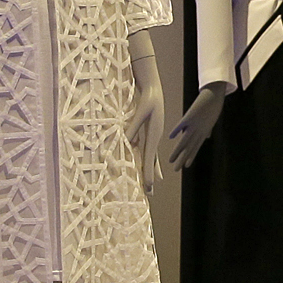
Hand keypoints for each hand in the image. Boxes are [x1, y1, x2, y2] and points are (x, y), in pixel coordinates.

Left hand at [129, 54, 169, 191]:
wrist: (154, 90)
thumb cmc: (147, 99)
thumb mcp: (140, 112)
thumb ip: (133, 127)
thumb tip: (127, 142)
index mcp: (154, 134)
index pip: (149, 157)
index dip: (148, 172)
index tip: (148, 185)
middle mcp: (155, 137)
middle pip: (152, 161)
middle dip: (150, 176)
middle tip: (150, 192)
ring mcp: (153, 135)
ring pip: (151, 156)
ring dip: (151, 169)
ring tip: (153, 183)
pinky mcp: (150, 132)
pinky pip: (148, 149)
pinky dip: (148, 158)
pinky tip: (147, 163)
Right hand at [168, 82, 229, 168]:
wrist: (215, 94)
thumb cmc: (214, 107)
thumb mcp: (212, 121)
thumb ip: (208, 129)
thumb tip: (207, 136)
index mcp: (204, 132)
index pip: (196, 147)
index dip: (191, 156)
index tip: (186, 166)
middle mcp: (199, 130)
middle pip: (189, 147)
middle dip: (182, 159)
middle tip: (177, 170)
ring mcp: (195, 124)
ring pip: (185, 140)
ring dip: (177, 151)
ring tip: (171, 160)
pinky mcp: (191, 115)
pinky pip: (182, 124)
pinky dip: (177, 130)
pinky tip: (170, 137)